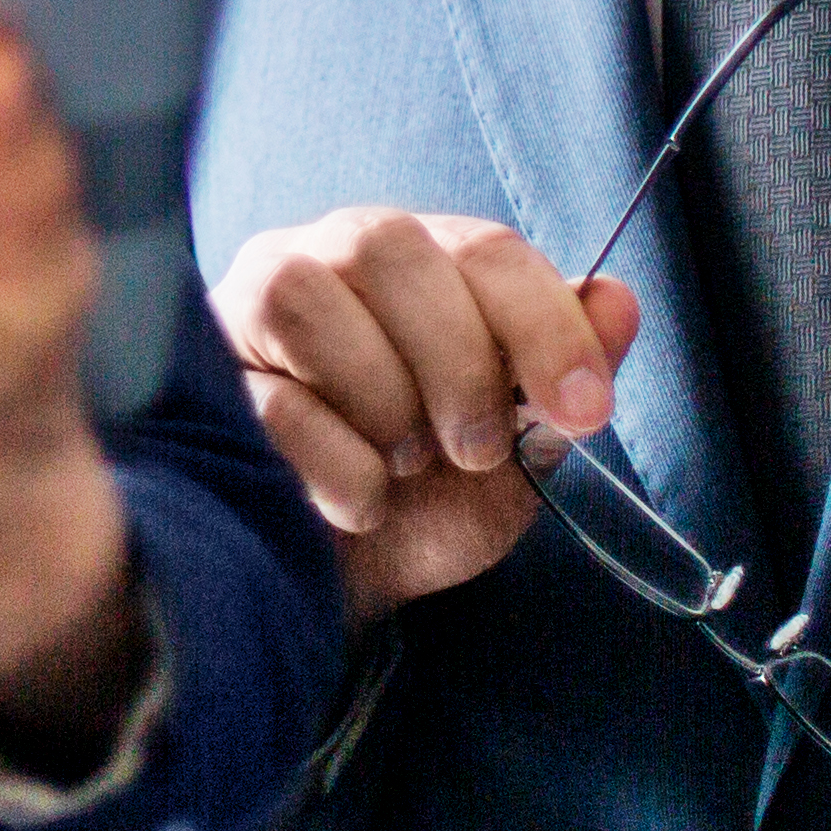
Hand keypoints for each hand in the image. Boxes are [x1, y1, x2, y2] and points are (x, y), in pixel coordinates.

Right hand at [212, 207, 636, 622]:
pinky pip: (276, 401)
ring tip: (402, 463)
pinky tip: (353, 499)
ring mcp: (258, 304)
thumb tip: (619, 300)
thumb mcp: (520, 444)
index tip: (584, 410)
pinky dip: (341, 470)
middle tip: (475, 449)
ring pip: (310, 300)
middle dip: (456, 362)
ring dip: (385, 405)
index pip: (487, 250)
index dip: (545, 326)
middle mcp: (334, 255)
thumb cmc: (433, 496)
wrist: (353, 581)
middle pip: (391, 249)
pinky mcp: (211, 375)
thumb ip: (566, 373)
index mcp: (426, 260)